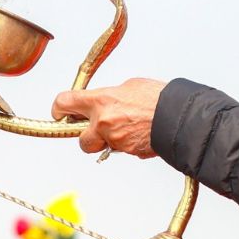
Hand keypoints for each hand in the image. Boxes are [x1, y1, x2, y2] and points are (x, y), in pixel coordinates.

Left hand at [51, 78, 165, 158]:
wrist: (179, 116)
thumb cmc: (158, 98)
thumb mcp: (128, 87)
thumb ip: (109, 97)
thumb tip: (102, 103)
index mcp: (101, 102)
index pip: (65, 104)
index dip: (59, 109)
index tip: (59, 112)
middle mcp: (104, 123)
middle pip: (81, 140)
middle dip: (88, 136)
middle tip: (97, 128)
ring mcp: (116, 140)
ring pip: (103, 147)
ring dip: (108, 141)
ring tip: (126, 128)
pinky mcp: (128, 152)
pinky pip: (121, 150)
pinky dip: (126, 143)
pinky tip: (138, 133)